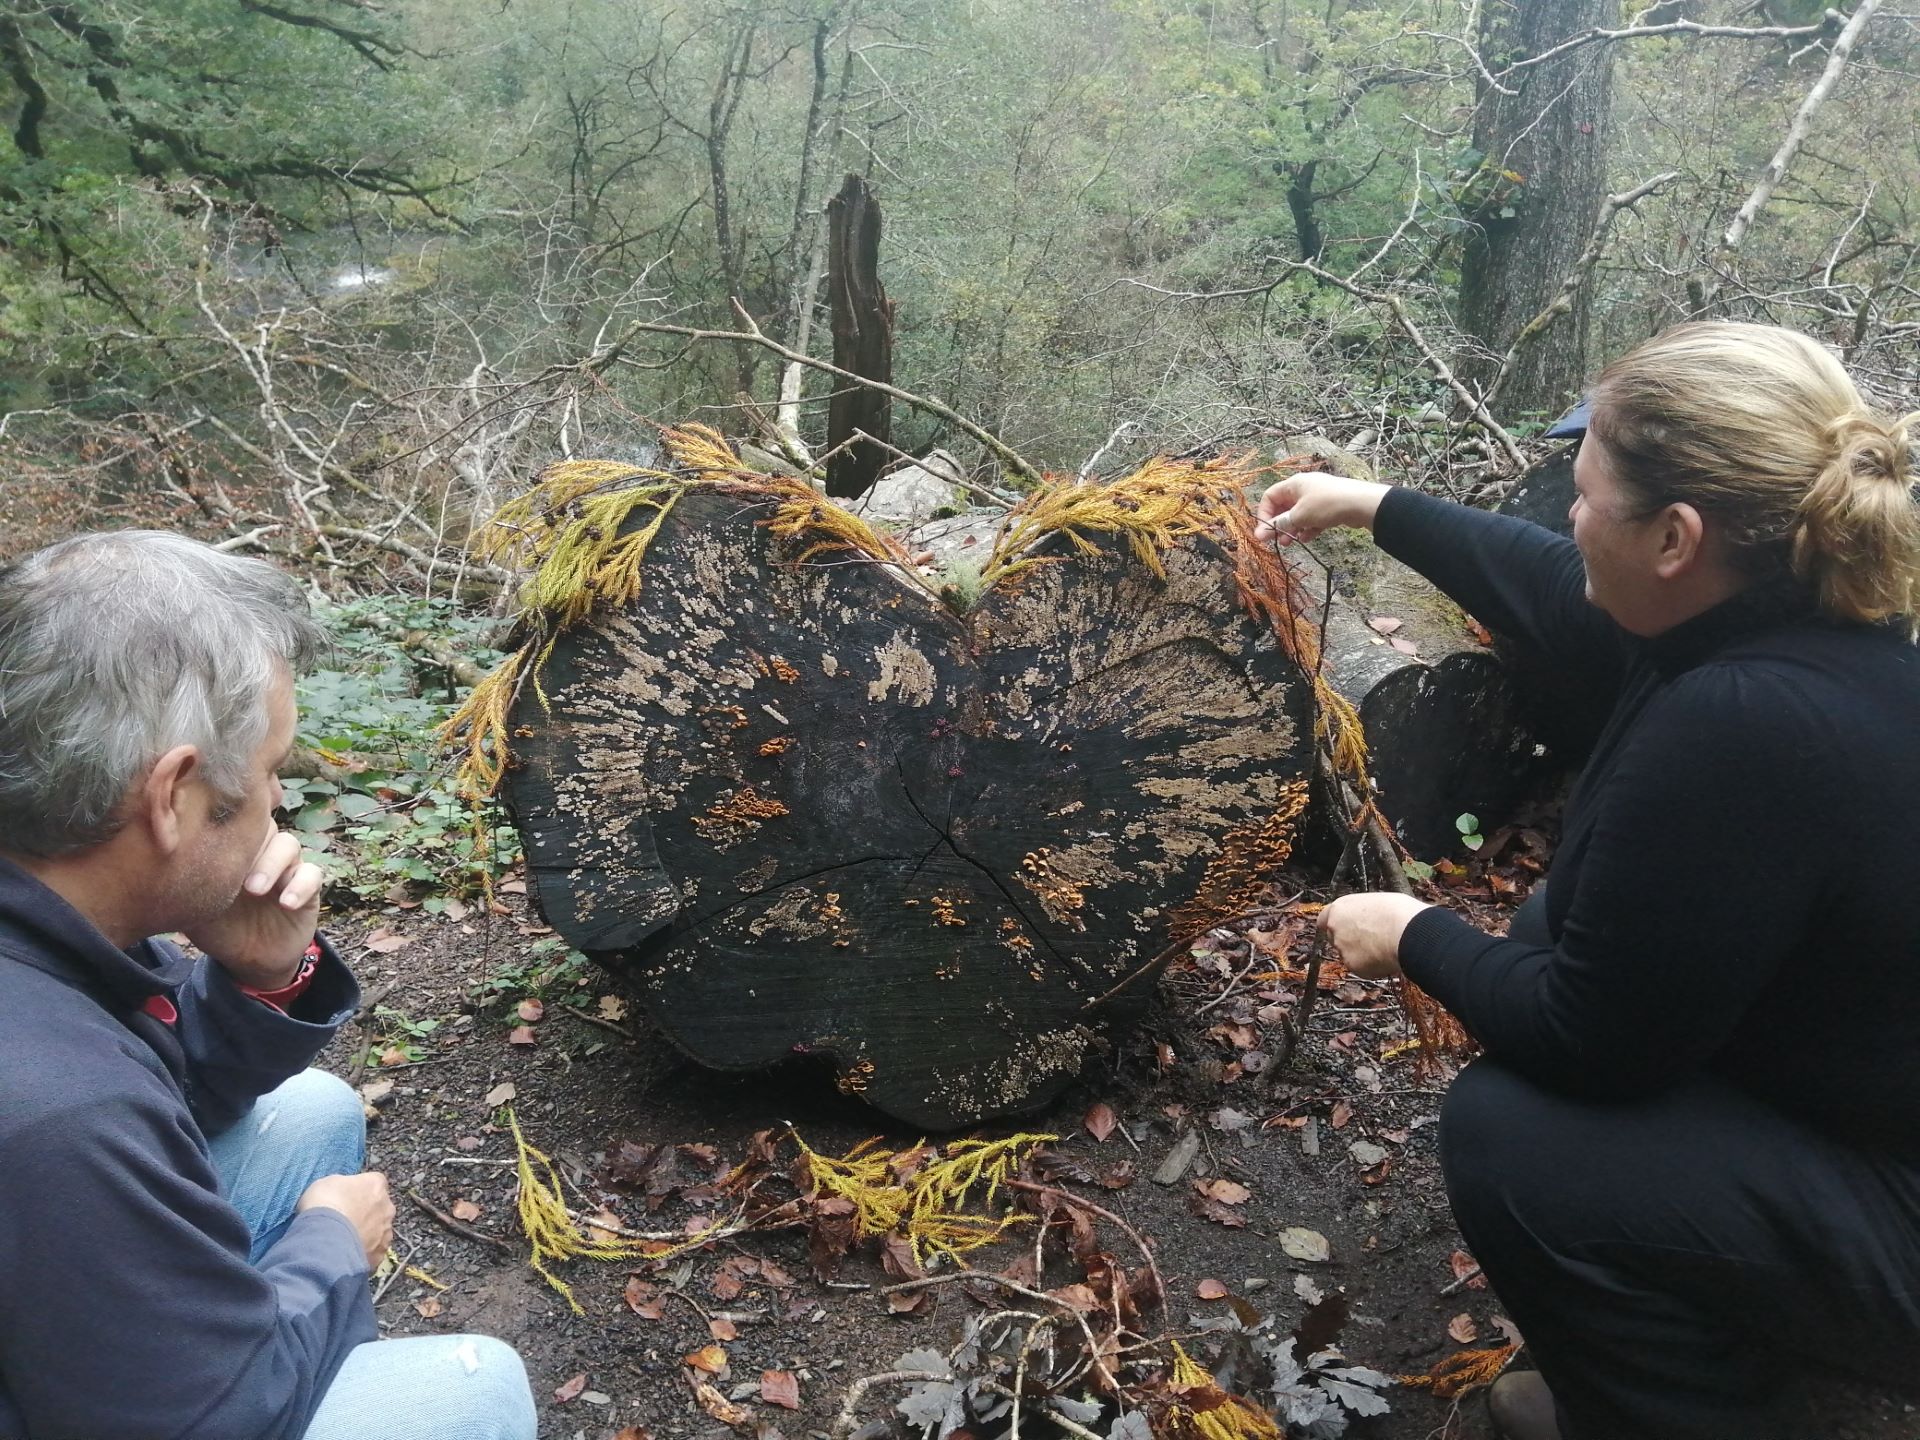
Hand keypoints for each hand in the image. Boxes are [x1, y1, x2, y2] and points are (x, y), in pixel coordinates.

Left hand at [186, 829, 324, 988]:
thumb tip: (156, 858)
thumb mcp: (193, 905)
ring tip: (255, 889)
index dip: (230, 821)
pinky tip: (285, 903)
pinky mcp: (308, 889)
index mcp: (235, 852)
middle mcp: (261, 854)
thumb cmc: (217, 928)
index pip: (236, 822)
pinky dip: (300, 886)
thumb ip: (183, 881)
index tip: (211, 837)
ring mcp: (286, 869)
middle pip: (264, 826)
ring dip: (272, 864)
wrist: (248, 961)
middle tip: (232, 870)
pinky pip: (312, 875)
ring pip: (289, 845)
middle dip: (250, 844)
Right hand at [298, 1172, 394, 1269]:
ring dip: (367, 1233)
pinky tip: (347, 1254)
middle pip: (380, 1207)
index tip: (347, 1197)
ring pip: (379, 1231)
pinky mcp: (379, 1254)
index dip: (361, 1190)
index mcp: (375, 1184)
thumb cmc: (324, 1205)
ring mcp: (385, 1232)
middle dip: (367, 1213)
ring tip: (345, 1240)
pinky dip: (363, 1252)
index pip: (374, 1183)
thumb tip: (342, 1192)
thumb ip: (342, 1186)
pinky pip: (373, 1251)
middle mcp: (387, 1207)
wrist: (325, 1239)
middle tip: (346, 1220)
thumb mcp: (327, 1183)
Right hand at [1253, 471, 1390, 546]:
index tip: (1264, 532)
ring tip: (1290, 543)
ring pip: (1298, 514)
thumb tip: (1258, 535)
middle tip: (1276, 541)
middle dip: (1278, 524)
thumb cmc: (1326, 505)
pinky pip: (1312, 518)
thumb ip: (1278, 525)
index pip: (1269, 497)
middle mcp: (1304, 488)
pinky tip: (1307, 538)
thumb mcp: (1299, 516)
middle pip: (1283, 506)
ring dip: (1292, 529)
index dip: (1264, 514)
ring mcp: (1317, 498)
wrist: (1361, 504)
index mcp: (1293, 484)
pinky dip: (1307, 528)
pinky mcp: (1328, 507)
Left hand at [1316, 892, 1432, 979]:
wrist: (1407, 932)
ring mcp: (1342, 949)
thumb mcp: (1376, 903)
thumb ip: (1362, 913)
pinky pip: (1362, 968)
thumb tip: (1367, 920)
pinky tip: (1386, 958)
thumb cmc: (1398, 912)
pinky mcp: (1353, 967)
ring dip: (1362, 954)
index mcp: (1339, 909)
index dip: (1335, 925)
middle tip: (1370, 941)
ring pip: (1349, 955)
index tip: (1343, 929)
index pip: (1324, 919)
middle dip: (1348, 941)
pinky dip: (1372, 967)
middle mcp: (1335, 929)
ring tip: (1385, 947)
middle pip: (1335, 938)